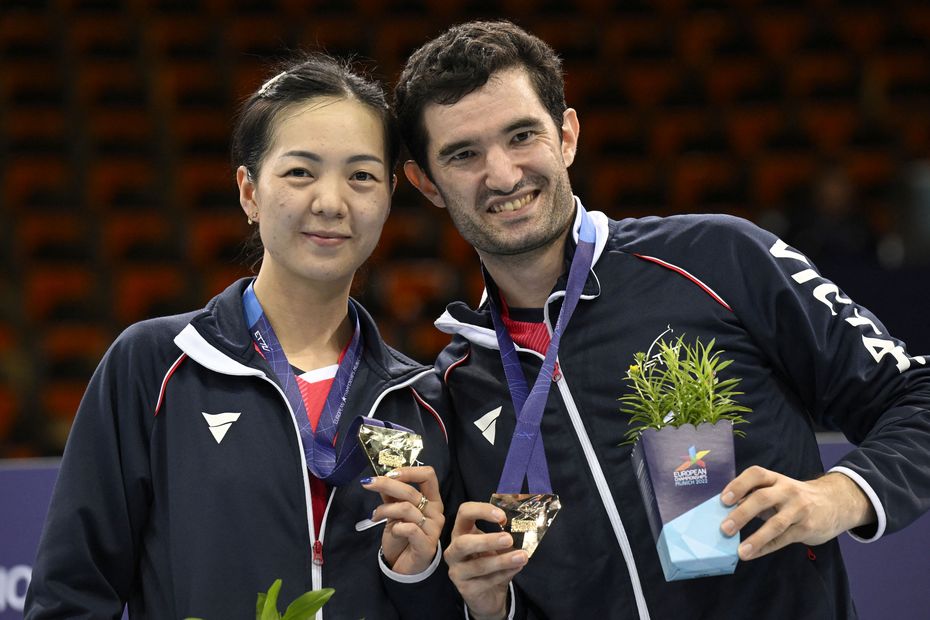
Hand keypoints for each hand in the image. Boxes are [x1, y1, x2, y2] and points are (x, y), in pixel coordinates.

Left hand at [361, 466, 443, 574]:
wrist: (405, 567)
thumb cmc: (402, 538)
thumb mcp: (395, 513)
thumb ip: (391, 496)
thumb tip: (379, 477)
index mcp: (432, 500)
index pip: (428, 475)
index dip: (408, 471)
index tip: (389, 473)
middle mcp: (436, 512)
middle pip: (412, 491)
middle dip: (387, 484)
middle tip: (368, 484)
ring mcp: (433, 529)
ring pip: (407, 508)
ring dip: (385, 509)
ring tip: (375, 516)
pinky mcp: (427, 545)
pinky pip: (409, 528)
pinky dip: (396, 527)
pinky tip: (392, 531)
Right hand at [444, 502, 527, 619]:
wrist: (488, 595)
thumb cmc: (490, 561)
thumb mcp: (496, 546)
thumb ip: (505, 535)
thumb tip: (522, 528)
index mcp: (461, 532)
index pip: (464, 513)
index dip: (481, 510)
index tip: (503, 516)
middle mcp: (454, 551)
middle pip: (463, 543)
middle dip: (487, 540)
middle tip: (509, 539)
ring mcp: (457, 571)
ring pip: (478, 565)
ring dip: (502, 560)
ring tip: (522, 556)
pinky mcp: (465, 589)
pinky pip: (486, 581)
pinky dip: (504, 574)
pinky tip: (517, 568)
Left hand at [720, 467, 875, 560]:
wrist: (834, 503)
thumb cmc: (794, 497)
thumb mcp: (777, 489)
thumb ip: (754, 496)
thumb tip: (726, 510)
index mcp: (776, 479)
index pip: (756, 474)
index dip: (738, 485)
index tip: (723, 500)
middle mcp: (787, 491)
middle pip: (762, 498)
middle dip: (742, 514)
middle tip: (724, 528)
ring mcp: (799, 509)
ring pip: (776, 523)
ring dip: (756, 538)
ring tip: (740, 551)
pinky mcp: (807, 528)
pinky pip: (784, 539)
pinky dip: (767, 548)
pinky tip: (753, 554)